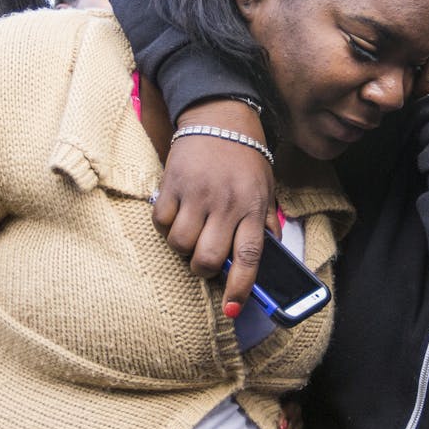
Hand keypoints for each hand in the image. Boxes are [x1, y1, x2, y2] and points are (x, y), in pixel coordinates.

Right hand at [155, 98, 278, 312]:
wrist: (219, 119)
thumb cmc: (244, 161)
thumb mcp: (265, 191)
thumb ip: (265, 226)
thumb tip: (267, 262)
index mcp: (252, 208)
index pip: (249, 258)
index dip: (240, 288)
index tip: (233, 310)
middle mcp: (225, 204)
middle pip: (207, 259)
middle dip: (203, 269)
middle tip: (205, 259)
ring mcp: (197, 194)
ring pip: (180, 244)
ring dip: (183, 248)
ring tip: (191, 233)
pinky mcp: (172, 184)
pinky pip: (161, 222)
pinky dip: (166, 225)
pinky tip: (177, 214)